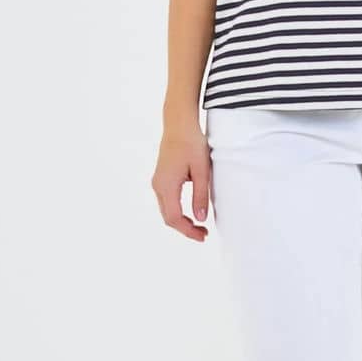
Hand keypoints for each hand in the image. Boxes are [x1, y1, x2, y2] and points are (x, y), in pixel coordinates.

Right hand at [152, 118, 212, 240]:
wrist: (179, 124)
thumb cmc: (191, 143)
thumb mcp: (201, 171)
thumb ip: (200, 195)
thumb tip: (200, 219)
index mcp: (167, 185)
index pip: (174, 218)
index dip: (188, 231)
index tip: (203, 236)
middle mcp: (158, 186)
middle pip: (168, 217)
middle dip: (185, 229)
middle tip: (203, 234)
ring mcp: (158, 182)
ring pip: (166, 210)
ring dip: (181, 221)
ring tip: (199, 226)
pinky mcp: (161, 178)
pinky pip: (166, 202)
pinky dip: (177, 211)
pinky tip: (190, 213)